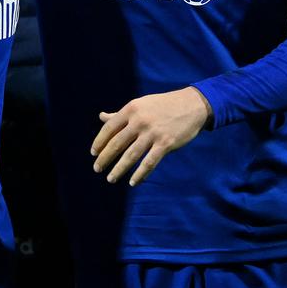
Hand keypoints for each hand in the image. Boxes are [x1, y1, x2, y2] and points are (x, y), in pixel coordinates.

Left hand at [91, 88, 210, 185]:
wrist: (192, 105)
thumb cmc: (163, 105)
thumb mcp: (140, 105)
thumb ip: (120, 114)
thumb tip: (101, 117)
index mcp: (131, 109)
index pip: (109, 128)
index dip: (99, 142)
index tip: (93, 153)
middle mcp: (140, 121)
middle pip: (117, 143)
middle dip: (105, 158)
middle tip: (97, 169)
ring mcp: (153, 133)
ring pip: (131, 156)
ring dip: (119, 169)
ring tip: (111, 178)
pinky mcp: (166, 144)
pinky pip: (149, 163)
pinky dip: (140, 174)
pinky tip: (133, 182)